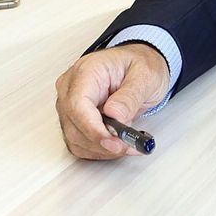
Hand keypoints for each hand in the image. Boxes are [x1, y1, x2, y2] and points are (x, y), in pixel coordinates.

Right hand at [55, 43, 171, 158]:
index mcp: (86, 71)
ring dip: (102, 149)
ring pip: (75, 139)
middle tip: (129, 145)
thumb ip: (130, 96)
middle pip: (73, 125)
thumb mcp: (145, 76)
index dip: (93, 129)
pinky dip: (99, 150)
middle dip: (102, 142)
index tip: (113, 142)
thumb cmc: (139, 65)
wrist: (138, 66)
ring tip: (129, 143)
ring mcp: (70, 105)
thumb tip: (115, 115)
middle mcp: (71, 88)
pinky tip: (117, 144)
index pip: (77, 104)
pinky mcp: (75, 120)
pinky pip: (80, 144)